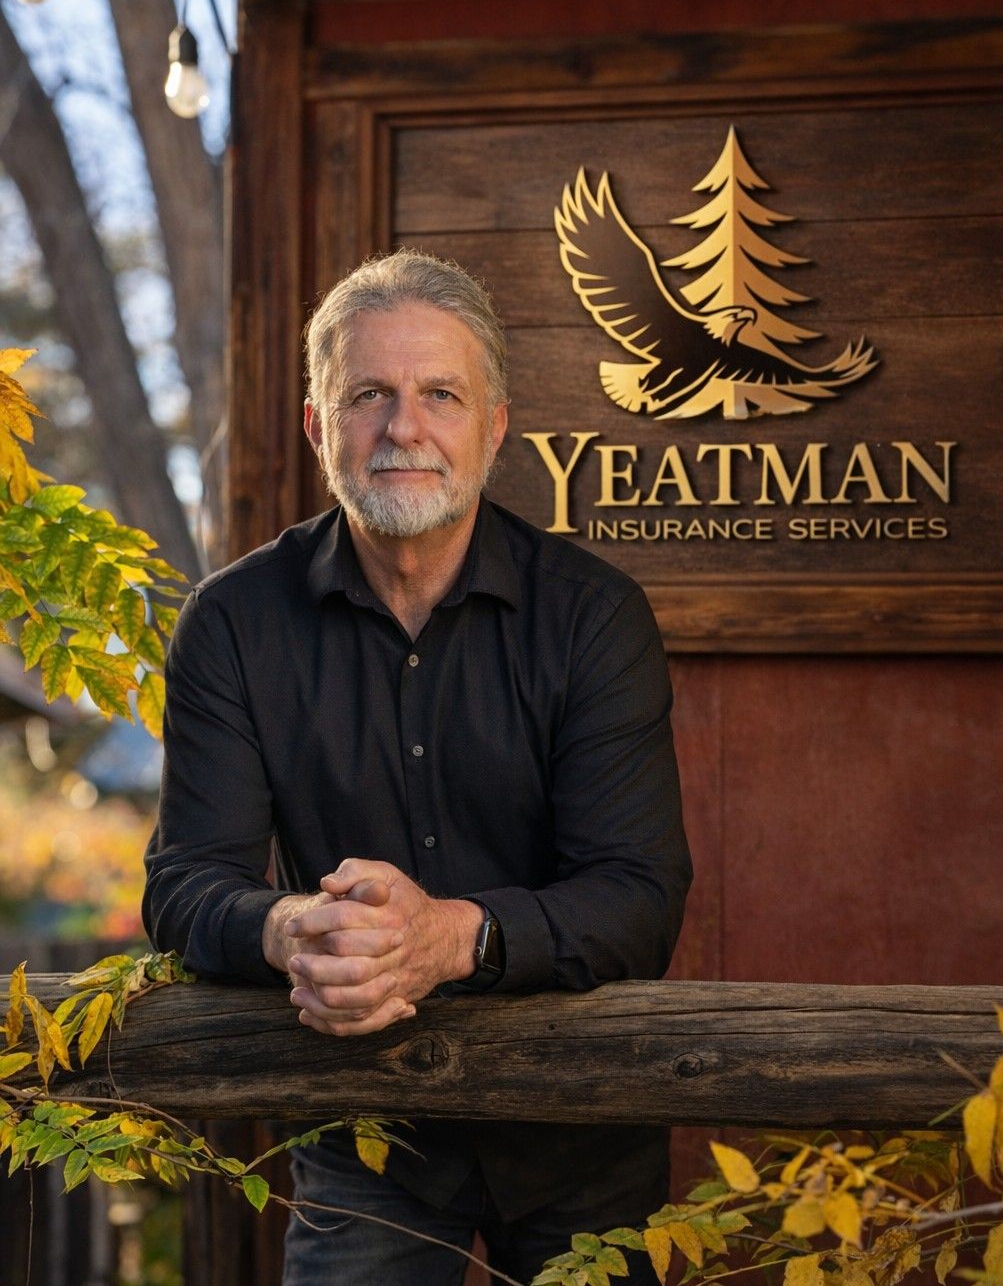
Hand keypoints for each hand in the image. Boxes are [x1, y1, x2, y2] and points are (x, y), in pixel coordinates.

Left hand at [278, 859, 482, 1037]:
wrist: (444, 937)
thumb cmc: (407, 903)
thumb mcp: (387, 875)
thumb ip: (356, 871)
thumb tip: (328, 883)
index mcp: (389, 917)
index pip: (344, 918)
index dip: (312, 922)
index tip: (293, 926)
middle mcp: (395, 951)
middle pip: (351, 966)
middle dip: (315, 966)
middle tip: (294, 961)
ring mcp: (397, 980)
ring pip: (356, 1001)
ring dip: (321, 999)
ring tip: (297, 990)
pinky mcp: (395, 1002)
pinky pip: (363, 1021)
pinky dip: (334, 1022)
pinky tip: (310, 1013)